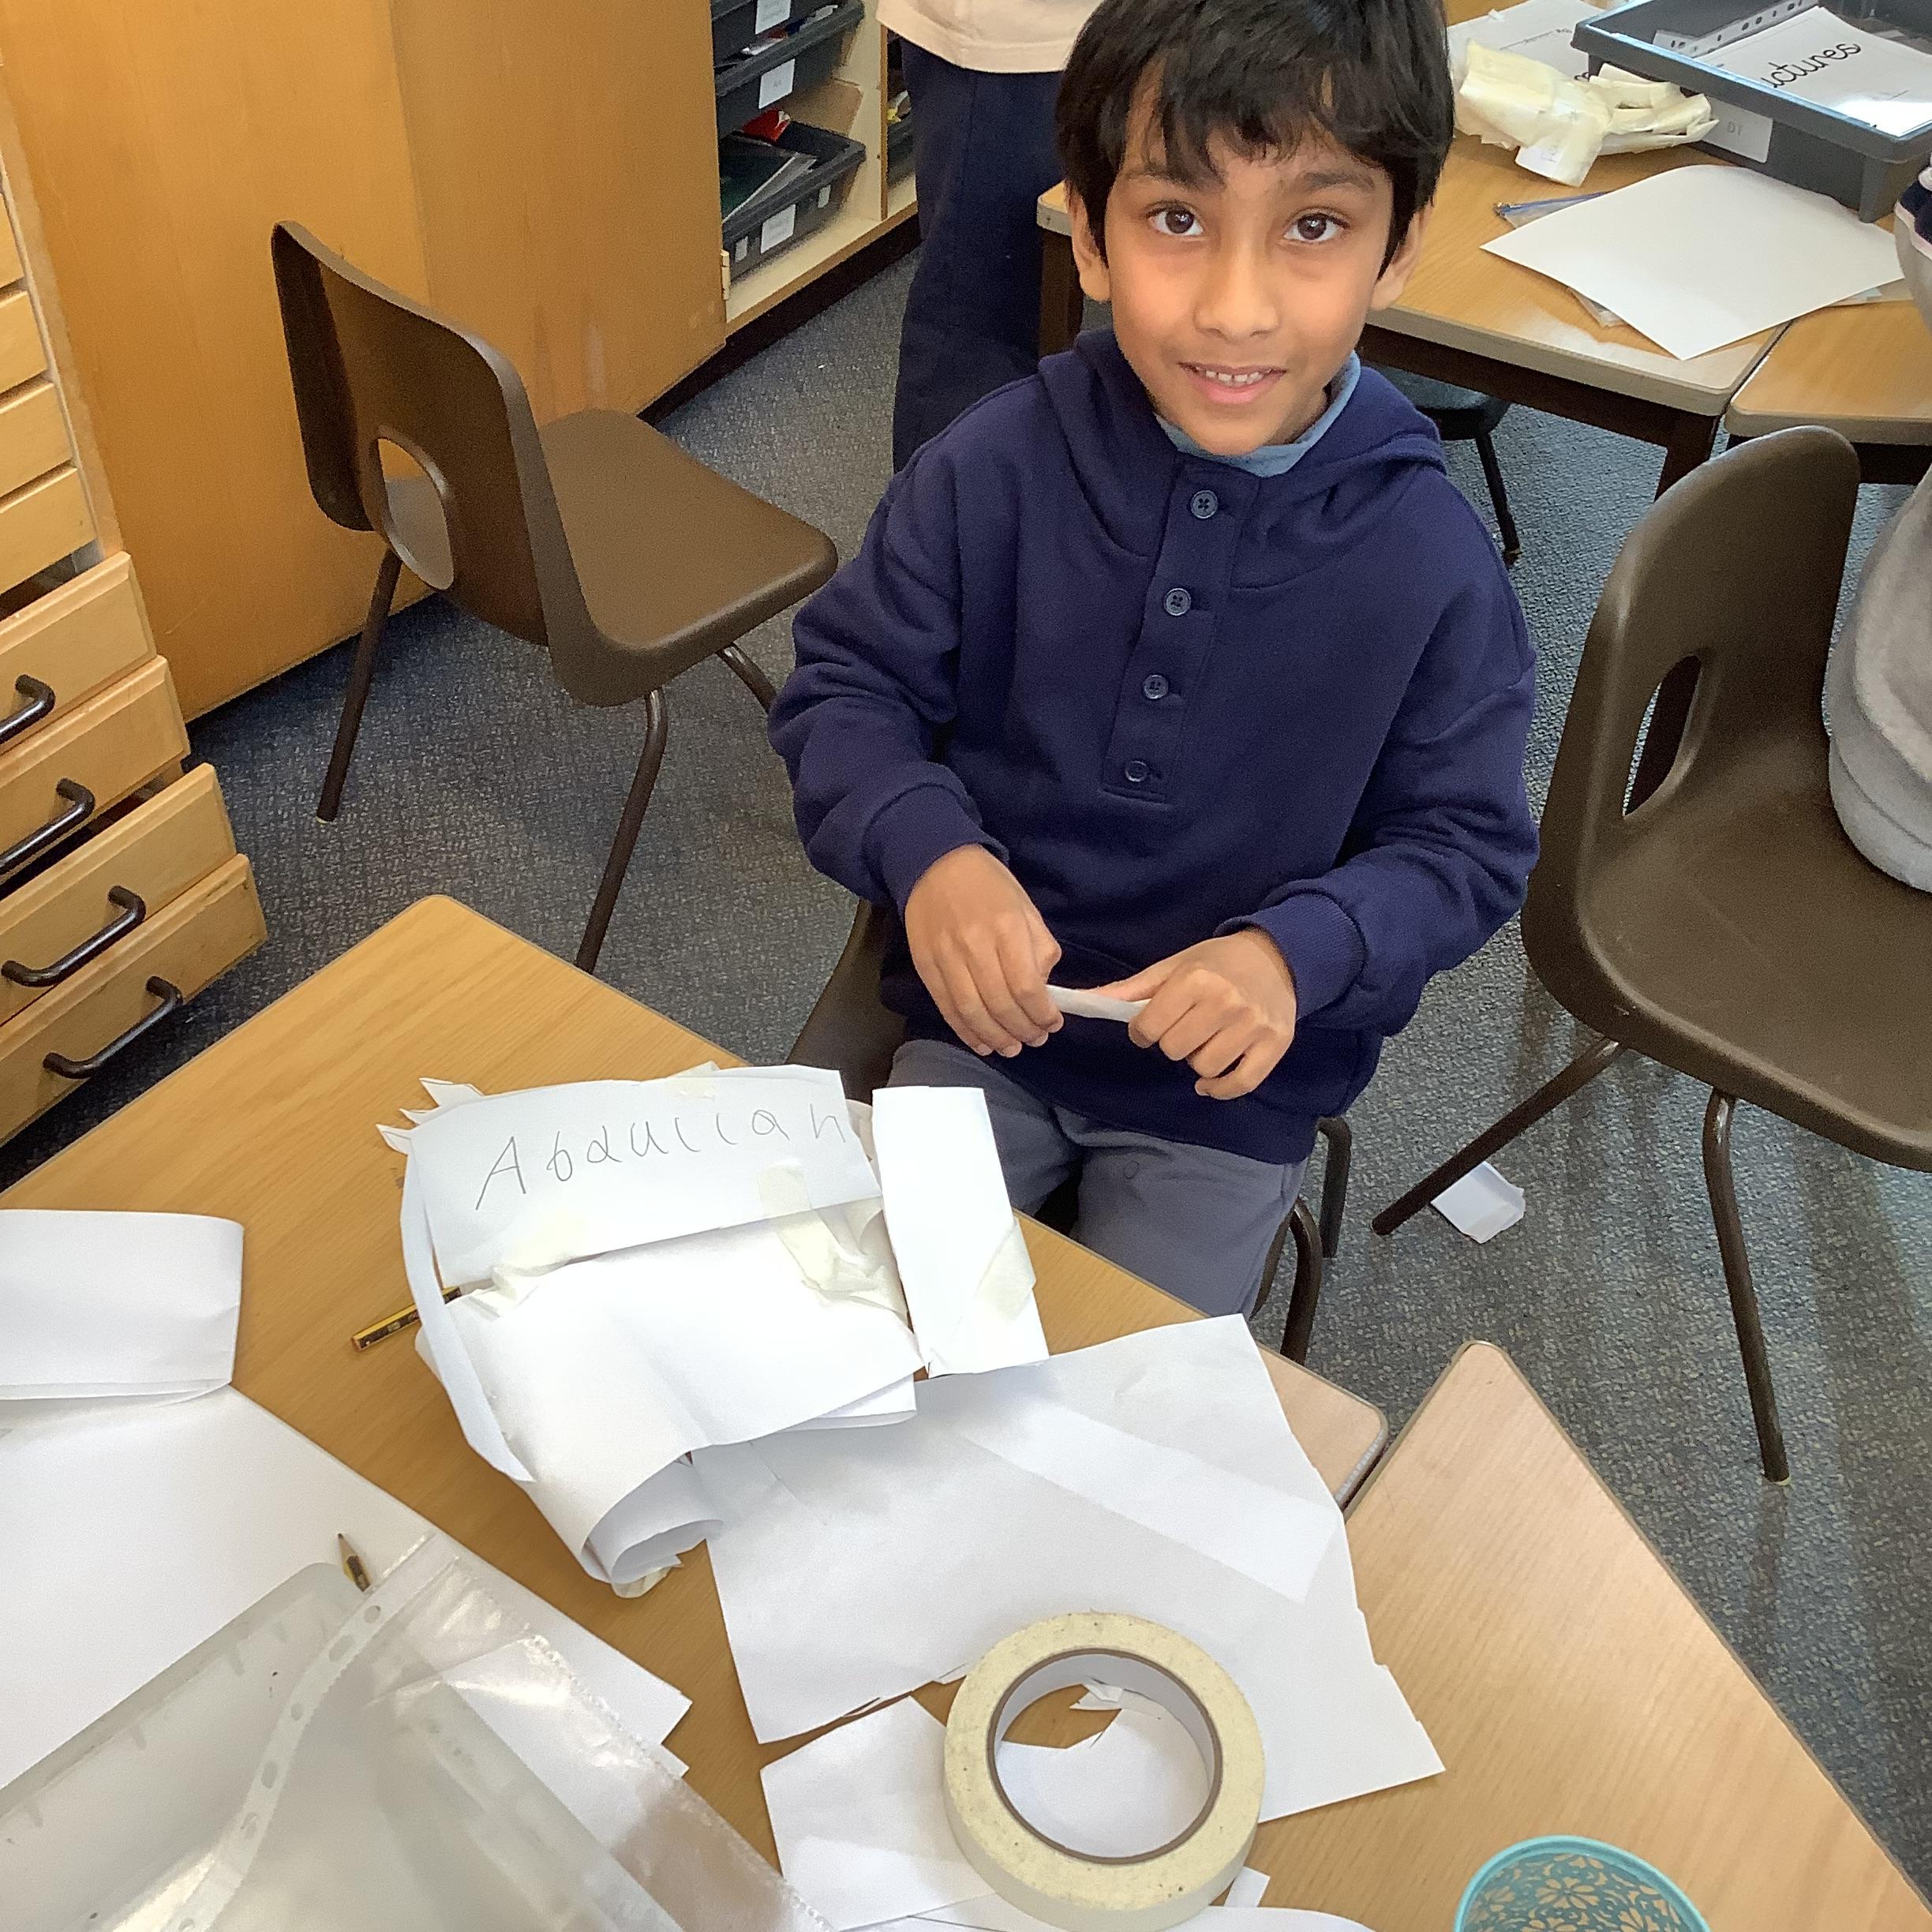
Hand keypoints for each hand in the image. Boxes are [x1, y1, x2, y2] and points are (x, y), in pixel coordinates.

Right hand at [904, 846, 1062, 1057]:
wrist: (934, 864)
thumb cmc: (988, 885)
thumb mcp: (1026, 908)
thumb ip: (1039, 949)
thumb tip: (1042, 989)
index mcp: (1006, 928)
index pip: (1027, 985)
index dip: (1042, 1013)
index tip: (1053, 1023)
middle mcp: (975, 945)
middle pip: (1001, 1004)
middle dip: (1022, 1030)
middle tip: (1035, 1039)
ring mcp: (947, 958)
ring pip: (972, 1012)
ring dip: (995, 1037)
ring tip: (1010, 1048)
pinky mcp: (926, 966)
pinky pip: (947, 1008)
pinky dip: (965, 1031)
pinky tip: (980, 1042)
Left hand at [1092, 930, 1297, 1098]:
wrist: (1278, 957)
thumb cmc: (1217, 962)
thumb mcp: (1174, 966)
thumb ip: (1132, 989)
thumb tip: (1089, 1001)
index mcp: (1196, 980)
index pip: (1149, 1027)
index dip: (1143, 1030)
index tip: (1152, 1024)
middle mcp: (1225, 1002)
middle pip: (1174, 1050)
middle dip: (1172, 1043)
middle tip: (1185, 1028)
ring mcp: (1253, 1026)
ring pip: (1204, 1068)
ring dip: (1198, 1061)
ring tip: (1207, 1040)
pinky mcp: (1274, 1044)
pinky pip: (1240, 1083)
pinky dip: (1221, 1088)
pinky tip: (1212, 1080)